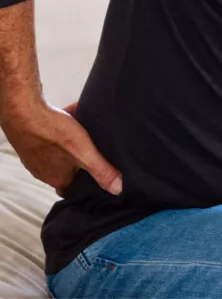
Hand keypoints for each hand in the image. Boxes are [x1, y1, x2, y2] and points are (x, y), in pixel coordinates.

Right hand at [2, 100, 122, 197]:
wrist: (23, 112)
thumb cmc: (53, 133)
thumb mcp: (84, 152)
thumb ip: (101, 170)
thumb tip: (118, 188)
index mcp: (58, 178)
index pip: (74, 189)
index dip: (87, 183)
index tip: (100, 173)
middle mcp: (44, 170)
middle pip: (69, 167)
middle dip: (83, 157)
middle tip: (97, 147)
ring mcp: (36, 155)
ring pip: (62, 149)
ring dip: (75, 139)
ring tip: (89, 129)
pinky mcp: (32, 139)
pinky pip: (53, 132)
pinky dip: (65, 124)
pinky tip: (75, 112)